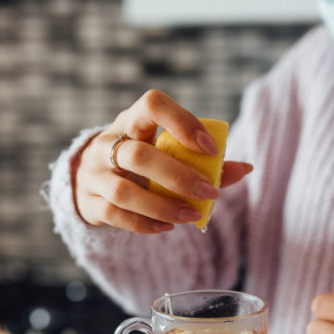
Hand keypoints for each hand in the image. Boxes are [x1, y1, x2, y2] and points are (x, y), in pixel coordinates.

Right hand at [73, 90, 252, 233]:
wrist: (89, 179)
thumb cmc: (141, 162)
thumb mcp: (165, 152)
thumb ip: (204, 161)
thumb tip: (245, 169)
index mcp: (132, 121)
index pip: (152, 105)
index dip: (183, 123)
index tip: (211, 149)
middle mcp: (107, 143)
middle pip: (138, 155)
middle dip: (178, 176)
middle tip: (209, 192)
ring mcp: (94, 174)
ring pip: (124, 191)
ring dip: (163, 206)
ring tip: (192, 216)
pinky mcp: (89, 202)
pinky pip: (115, 215)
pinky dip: (144, 224)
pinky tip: (168, 227)